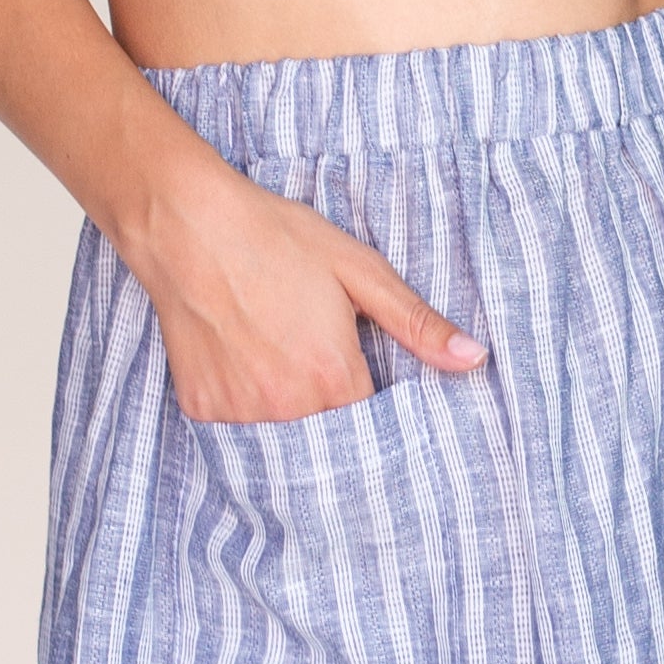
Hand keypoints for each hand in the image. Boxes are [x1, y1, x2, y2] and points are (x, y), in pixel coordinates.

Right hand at [133, 158, 486, 422]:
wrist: (189, 226)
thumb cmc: (277, 238)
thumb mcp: (359, 270)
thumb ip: (417, 323)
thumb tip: (475, 359)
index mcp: (332, 378)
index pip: (376, 426)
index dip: (378, 401)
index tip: (369, 375)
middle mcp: (285, 408)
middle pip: (330, 436)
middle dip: (334, 406)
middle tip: (316, 354)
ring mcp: (238, 413)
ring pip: (283, 433)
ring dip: (290, 407)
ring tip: (280, 350)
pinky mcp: (201, 409)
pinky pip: (238, 424)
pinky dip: (247, 400)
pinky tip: (246, 355)